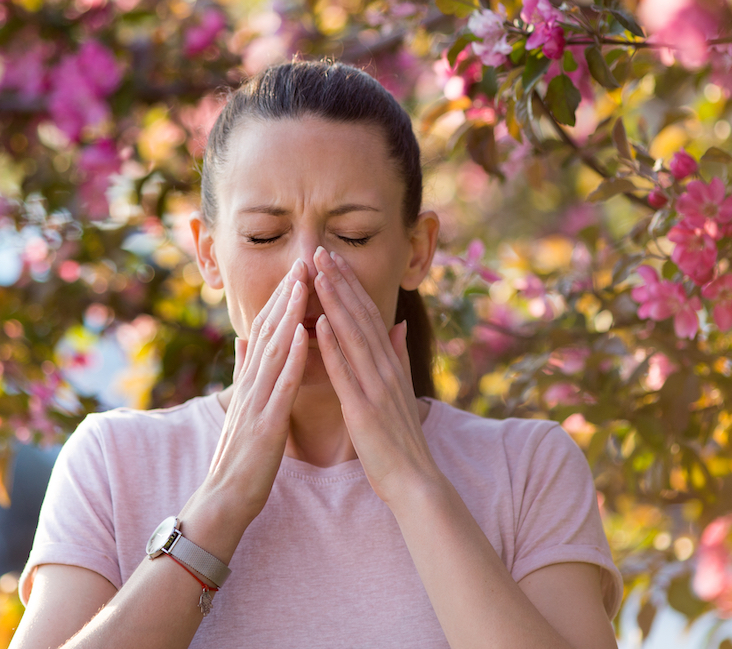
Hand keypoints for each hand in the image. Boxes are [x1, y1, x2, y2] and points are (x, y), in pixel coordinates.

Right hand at [200, 258, 309, 524]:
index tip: (297, 270)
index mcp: (250, 382)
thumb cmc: (240, 457)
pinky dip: (292, 357)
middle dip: (286, 295)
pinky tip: (303, 333)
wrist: (224, 500)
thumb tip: (242, 339)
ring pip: (273, 350)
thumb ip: (243, 372)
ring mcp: (256, 403)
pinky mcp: (266, 424)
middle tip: (302, 261)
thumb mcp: (242, 407)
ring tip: (303, 284)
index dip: (281, 299)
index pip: (266, 331)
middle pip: (269, 332)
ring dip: (289, 314)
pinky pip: (281, 385)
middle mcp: (251, 385)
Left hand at [312, 246, 439, 504]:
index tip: (332, 258)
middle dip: (340, 282)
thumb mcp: (401, 390)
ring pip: (353, 336)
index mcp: (390, 364)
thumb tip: (396, 324)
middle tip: (320, 251)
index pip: (367, 315)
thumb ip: (398, 355)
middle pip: (360, 316)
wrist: (414, 481)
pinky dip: (332, 346)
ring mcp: (376, 387)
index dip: (350, 285)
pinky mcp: (363, 409)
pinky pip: (345, 372)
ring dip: (334, 302)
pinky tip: (318, 324)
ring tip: (318, 273)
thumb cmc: (400, 440)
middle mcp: (385, 368)